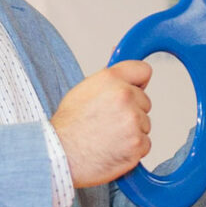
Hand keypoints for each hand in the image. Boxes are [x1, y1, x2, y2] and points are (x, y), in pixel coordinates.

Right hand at [54, 59, 152, 187]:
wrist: (60, 154)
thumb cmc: (68, 126)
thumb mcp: (84, 90)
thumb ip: (108, 76)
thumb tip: (118, 51)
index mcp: (110, 79)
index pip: (143, 71)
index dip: (137, 82)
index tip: (133, 89)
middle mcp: (124, 96)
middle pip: (145, 101)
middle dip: (132, 111)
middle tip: (109, 121)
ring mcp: (133, 120)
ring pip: (145, 124)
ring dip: (132, 131)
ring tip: (108, 136)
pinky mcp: (137, 143)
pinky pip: (145, 144)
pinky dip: (133, 149)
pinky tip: (114, 148)